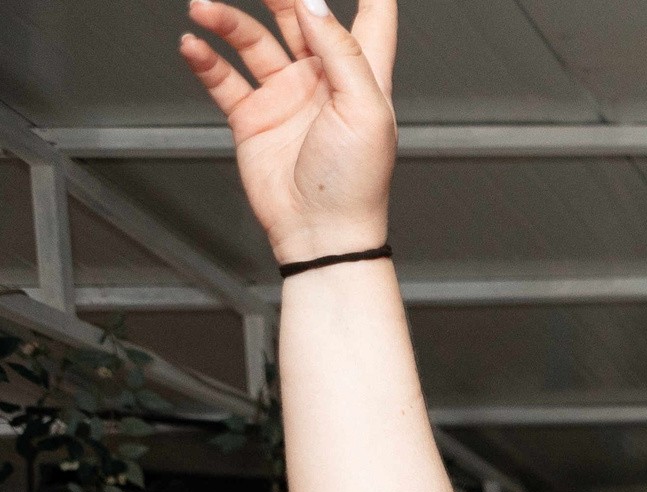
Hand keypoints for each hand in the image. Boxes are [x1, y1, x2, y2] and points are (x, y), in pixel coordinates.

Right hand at [180, 0, 397, 265]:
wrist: (320, 233)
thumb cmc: (355, 184)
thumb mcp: (364, 110)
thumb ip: (341, 51)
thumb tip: (315, 4)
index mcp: (362, 76)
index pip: (372, 18)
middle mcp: (322, 80)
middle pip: (299, 16)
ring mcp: (286, 96)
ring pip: (252, 39)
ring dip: (227, 20)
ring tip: (204, 8)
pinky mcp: (253, 117)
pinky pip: (223, 76)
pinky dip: (205, 58)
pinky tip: (193, 44)